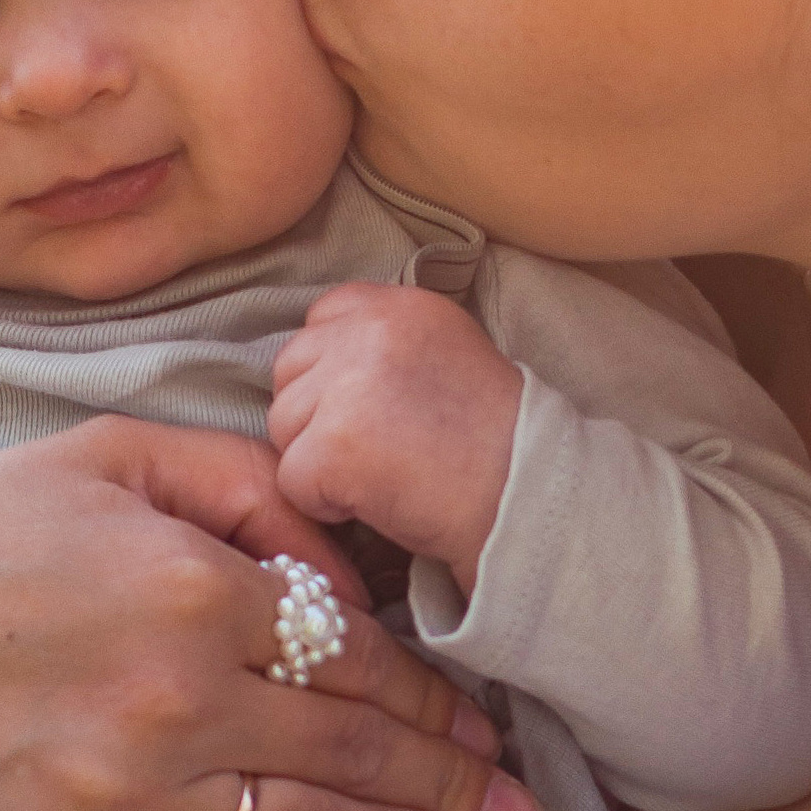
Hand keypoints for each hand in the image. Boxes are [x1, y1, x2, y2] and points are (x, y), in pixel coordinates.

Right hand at [0, 417, 548, 810]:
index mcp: (186, 588)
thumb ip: (235, 482)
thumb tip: (346, 552)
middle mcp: (169, 704)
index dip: (437, 697)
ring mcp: (122, 808)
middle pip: (358, 757)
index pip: (359, 655)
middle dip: (457, 789)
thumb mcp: (90, 458)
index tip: (485, 723)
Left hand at [268, 286, 521, 593]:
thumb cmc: (495, 447)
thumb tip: (320, 362)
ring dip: (318, 461)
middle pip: (290, 371)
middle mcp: (371, 331)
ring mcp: (348, 384)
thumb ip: (385, 345)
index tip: (375, 409)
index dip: (333, 373)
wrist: (527, 502)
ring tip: (384, 475)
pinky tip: (376, 501)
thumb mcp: (447, 357)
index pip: (321, 319)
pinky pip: (291, 480)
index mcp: (401, 306)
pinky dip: (324, 504)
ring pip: (283, 426)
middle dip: (317, 417)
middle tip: (379, 451)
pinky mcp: (333, 444)